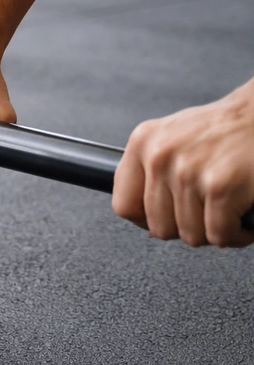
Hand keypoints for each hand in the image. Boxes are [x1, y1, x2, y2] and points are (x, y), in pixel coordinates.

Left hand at [113, 80, 253, 246]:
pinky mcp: (219, 186)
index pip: (123, 205)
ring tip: (227, 210)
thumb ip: (152, 172)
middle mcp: (160, 155)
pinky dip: (236, 235)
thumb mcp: (172, 138)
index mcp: (143, 142)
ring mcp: (187, 172)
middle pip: (159, 228)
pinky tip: (243, 218)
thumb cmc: (225, 129)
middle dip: (188, 228)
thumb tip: (143, 220)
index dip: (146, 222)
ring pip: (191, 236)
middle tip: (207, 213)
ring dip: (215, 231)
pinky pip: (219, 236)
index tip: (164, 221)